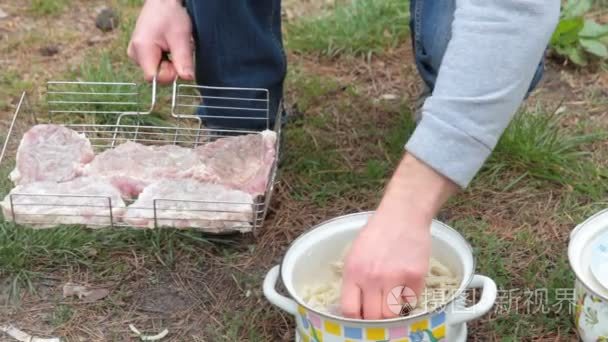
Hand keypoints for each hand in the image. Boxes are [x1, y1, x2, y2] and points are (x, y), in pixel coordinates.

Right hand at [128, 0, 193, 83]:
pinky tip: (166, 46)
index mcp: (142, 49)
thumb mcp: (181, 37)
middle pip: (155, 75)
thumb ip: (183, 59)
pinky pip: (154, 64)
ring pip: (156, 71)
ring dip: (168, 63)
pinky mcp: (140, 53)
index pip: (153, 78)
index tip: (178, 62)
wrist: (163, 2)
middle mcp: (135, 54)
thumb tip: (188, 78)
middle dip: (170, 68)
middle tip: (176, 50)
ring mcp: (136, 54)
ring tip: (171, 45)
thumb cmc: (170, 15)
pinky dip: (164, 59)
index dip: (169, 74)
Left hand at [340, 154, 457, 318]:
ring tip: (392, 298)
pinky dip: (409, 297)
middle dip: (375, 317)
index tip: (361, 317)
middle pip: (373, 317)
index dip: (356, 318)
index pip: (350, 310)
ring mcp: (395, 278)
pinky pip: (412, 301)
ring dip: (392, 310)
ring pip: (393, 314)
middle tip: (378, 310)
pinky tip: (405, 284)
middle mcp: (372, 277)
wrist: (403, 215)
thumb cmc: (377, 233)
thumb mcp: (355, 254)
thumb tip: (356, 307)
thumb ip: (354, 280)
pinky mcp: (416, 277)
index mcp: (353, 271)